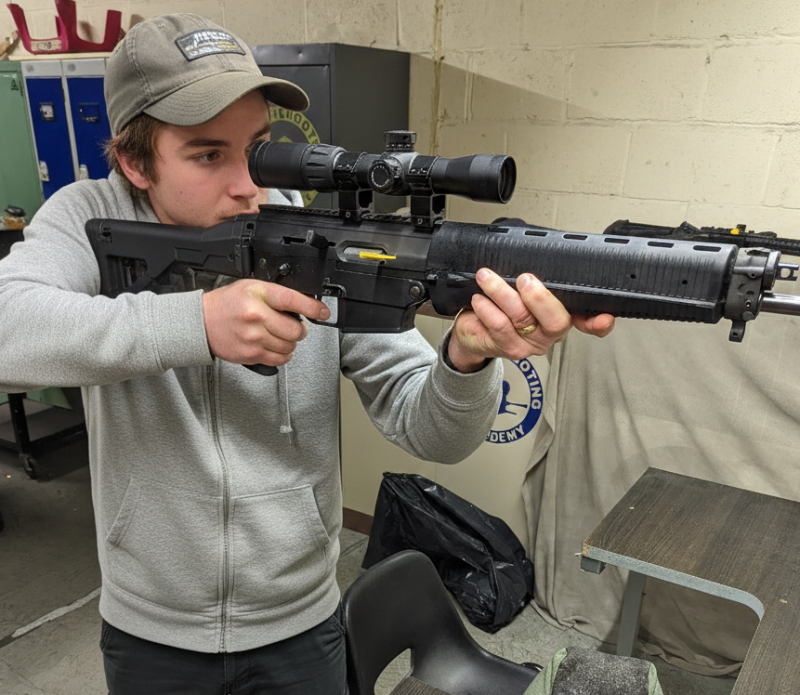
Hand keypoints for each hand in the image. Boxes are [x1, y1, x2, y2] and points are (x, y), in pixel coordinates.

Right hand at [201, 279, 330, 366]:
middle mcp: (256, 316)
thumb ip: (276, 295)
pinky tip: (274, 346)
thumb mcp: (252, 287)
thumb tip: (304, 306)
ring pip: (290, 346)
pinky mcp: (251, 355)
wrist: (201, 322)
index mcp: (258, 295)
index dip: (313, 308)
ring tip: (279, 335)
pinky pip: (280, 359)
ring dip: (290, 342)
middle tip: (293, 326)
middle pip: (296, 330)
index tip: (323, 312)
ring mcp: (254, 338)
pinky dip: (283, 354)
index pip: (293, 301)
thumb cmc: (227, 304)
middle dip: (300, 329)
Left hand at [447, 268, 614, 372]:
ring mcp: (530, 344)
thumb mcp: (520, 287)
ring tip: (487, 277)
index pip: (588, 321)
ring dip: (501, 292)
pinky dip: (487, 308)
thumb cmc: (499, 305)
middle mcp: (549, 333)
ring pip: (522, 318)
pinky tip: (480, 298)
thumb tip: (536, 250)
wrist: (473, 332)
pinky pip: (499, 326)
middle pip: (557, 321)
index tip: (604, 317)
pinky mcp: (508, 349)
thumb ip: (535, 276)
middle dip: (540, 297)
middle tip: (524, 278)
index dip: (598, 322)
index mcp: (561, 315)